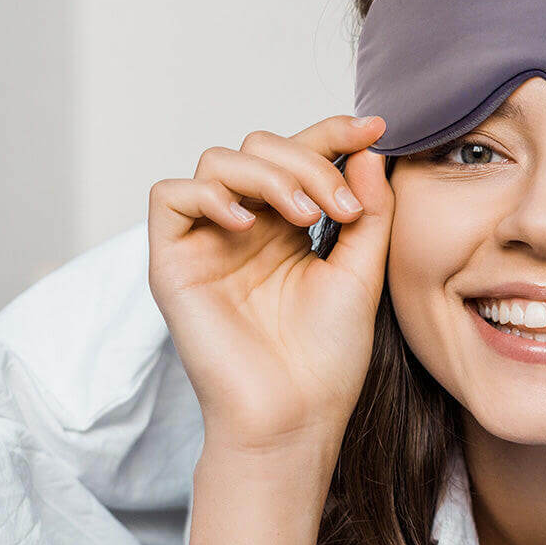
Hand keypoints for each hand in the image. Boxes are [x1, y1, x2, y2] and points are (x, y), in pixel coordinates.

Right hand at [147, 114, 392, 456]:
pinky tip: (245, 221)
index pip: (304, 159)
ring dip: (268, 175)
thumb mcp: (361, 274)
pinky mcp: (174, 263)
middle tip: (341, 206)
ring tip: (304, 217)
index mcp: (290, 231)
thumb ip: (369, 213)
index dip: (334, 134)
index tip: (376, 128)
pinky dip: (207, 193)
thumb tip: (370, 151)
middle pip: (260, 148)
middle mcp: (248, 229)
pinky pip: (170, 196)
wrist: (295, 416)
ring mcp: (209, 243)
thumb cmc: (327, 360)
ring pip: (219, 161)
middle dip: (307, 161)